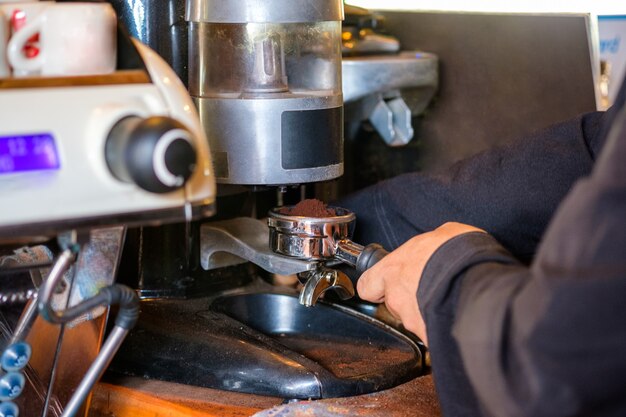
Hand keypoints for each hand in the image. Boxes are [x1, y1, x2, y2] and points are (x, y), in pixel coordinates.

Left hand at [357, 222, 484, 344]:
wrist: (478, 282)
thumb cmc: (460, 254)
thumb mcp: (444, 234)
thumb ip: (429, 246)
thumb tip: (436, 246)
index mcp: (393, 270)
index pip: (367, 285)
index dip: (376, 287)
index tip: (385, 284)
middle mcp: (397, 298)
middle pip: (393, 305)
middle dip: (409, 301)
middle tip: (428, 291)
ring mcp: (413, 321)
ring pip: (414, 321)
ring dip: (428, 314)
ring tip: (450, 302)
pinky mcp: (430, 338)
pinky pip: (433, 335)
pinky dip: (442, 329)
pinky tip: (458, 318)